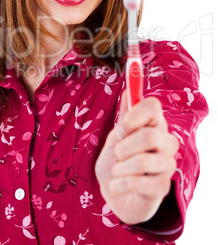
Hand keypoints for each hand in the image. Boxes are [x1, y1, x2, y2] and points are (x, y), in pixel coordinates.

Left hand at [95, 93, 178, 224]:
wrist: (116, 191)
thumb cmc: (117, 160)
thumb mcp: (116, 136)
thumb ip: (124, 117)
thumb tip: (128, 91)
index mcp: (155, 124)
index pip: (153, 106)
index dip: (134, 115)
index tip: (121, 127)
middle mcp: (167, 142)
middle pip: (149, 136)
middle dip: (123, 147)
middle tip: (117, 154)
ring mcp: (167, 166)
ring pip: (142, 161)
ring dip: (119, 168)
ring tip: (117, 172)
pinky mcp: (162, 188)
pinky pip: (136, 183)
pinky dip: (118, 184)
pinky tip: (117, 185)